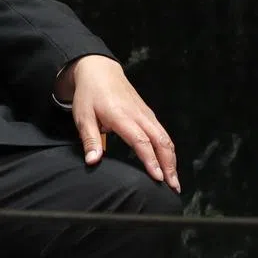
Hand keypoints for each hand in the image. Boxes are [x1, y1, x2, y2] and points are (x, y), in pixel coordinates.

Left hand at [60, 56, 179, 192]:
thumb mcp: (83, 117)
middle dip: (170, 165)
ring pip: (166, 138)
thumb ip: (90, 140)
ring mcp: (146, 114)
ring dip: (172, 160)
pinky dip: (169, 150)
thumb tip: (93, 161)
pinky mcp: (149, 114)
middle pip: (161, 141)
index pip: (141, 141)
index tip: (158, 177)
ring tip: (174, 181)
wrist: (100, 71)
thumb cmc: (89, 95)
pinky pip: (163, 133)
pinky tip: (168, 164)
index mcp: (122, 116)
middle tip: (173, 187)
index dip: (151, 160)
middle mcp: (139, 115)